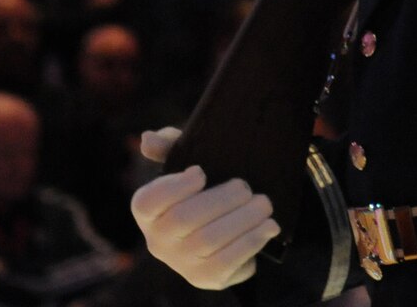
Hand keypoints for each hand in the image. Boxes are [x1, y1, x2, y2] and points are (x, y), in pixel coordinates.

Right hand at [132, 127, 277, 290]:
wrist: (225, 223)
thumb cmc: (203, 187)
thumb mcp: (188, 161)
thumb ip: (170, 145)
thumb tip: (148, 138)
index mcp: (148, 211)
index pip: (149, 201)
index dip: (175, 187)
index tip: (201, 172)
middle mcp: (158, 241)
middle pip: (184, 220)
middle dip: (221, 200)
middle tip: (246, 187)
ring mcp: (181, 263)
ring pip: (208, 241)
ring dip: (242, 219)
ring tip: (263, 204)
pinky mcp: (207, 278)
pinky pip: (227, 263)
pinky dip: (251, 241)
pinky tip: (268, 226)